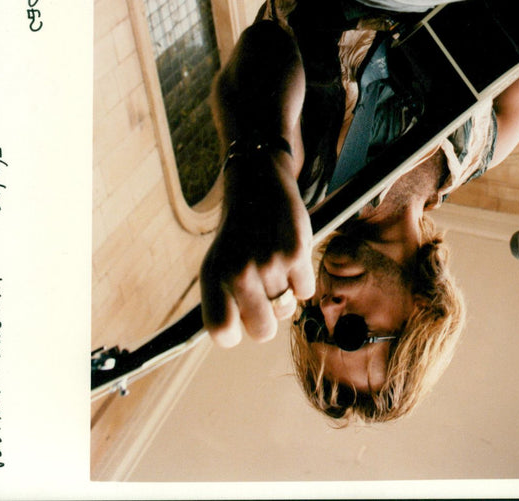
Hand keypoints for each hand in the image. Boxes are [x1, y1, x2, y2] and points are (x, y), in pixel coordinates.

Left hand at [201, 149, 314, 346]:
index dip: (235, 333)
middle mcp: (237, 272)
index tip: (241, 321)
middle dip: (268, 319)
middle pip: (261, 331)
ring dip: (286, 295)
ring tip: (277, 267)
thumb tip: (234, 337)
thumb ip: (223, 299)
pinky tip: (292, 256)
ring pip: (286, 311)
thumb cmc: (239, 231)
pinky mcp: (295, 252)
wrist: (258, 182)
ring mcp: (267, 263)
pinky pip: (306, 291)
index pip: (221, 331)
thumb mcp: (218, 262)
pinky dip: (303, 279)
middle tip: (266, 297)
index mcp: (212, 276)